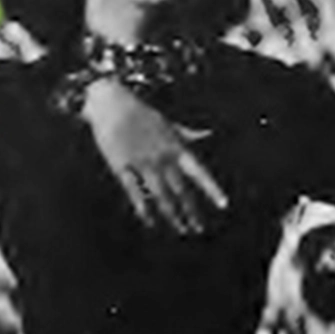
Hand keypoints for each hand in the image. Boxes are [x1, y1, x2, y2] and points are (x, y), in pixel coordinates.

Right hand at [83, 78, 227, 233]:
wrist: (112, 104)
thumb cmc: (140, 113)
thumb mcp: (168, 123)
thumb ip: (188, 133)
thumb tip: (208, 133)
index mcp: (175, 147)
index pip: (199, 172)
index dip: (211, 189)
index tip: (223, 205)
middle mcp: (162, 158)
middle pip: (180, 190)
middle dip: (190, 211)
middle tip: (198, 229)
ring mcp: (142, 163)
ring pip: (161, 195)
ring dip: (172, 214)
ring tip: (180, 229)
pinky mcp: (122, 167)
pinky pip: (134, 192)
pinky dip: (142, 207)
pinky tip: (149, 220)